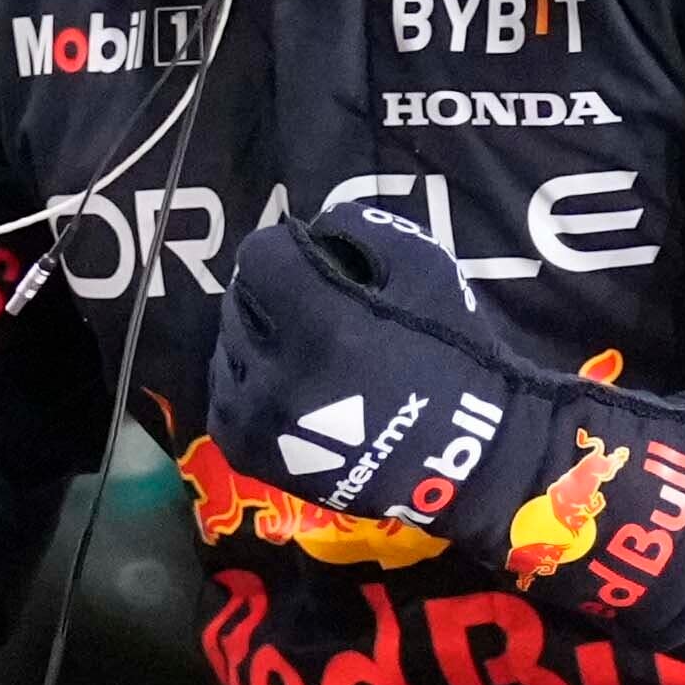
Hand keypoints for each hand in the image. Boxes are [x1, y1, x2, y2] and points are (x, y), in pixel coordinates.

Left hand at [200, 188, 558, 529]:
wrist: (459, 455)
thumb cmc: (448, 353)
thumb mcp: (424, 267)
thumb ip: (361, 229)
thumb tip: (310, 230)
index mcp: (323, 326)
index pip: (259, 255)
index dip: (288, 248)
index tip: (312, 260)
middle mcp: (281, 375)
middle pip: (240, 298)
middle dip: (273, 291)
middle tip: (311, 305)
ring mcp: (259, 419)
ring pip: (227, 344)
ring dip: (257, 335)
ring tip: (299, 346)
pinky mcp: (250, 451)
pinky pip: (224, 394)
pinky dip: (247, 379)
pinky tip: (282, 378)